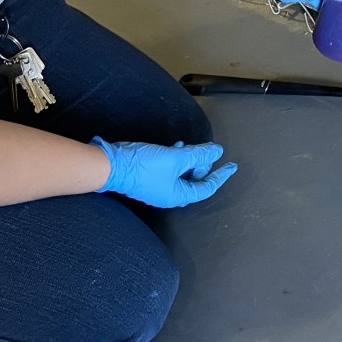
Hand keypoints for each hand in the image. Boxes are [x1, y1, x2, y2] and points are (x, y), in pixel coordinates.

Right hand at [92, 138, 237, 208]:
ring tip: (188, 147)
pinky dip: (176, 159)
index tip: (231, 166)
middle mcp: (169, 194)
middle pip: (194, 180)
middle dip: (201, 164)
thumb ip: (198, 154)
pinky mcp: (149, 178)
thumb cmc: (142, 166)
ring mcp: (158, 187)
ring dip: (189, 160)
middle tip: (204, 150)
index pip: (206, 188)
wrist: (110, 165)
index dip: (220, 176)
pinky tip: (175, 147)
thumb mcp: (176, 158)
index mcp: (177, 195)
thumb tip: (216, 151)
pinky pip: (170, 169)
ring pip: (182, 173)